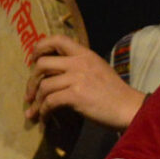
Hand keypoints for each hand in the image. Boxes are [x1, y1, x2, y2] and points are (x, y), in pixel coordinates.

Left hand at [26, 35, 145, 131]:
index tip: (33, 60)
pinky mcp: (76, 95)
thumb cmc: (115, 93)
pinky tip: (45, 119)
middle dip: (31, 81)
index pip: (57, 39)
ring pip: (44, 86)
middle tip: (30, 94)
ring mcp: (77, 78)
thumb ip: (81, 66)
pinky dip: (43, 111)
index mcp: (85, 54)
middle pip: (42, 64)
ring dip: (36, 101)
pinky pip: (50, 102)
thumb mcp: (99, 69)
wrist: (129, 108)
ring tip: (35, 112)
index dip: (40, 47)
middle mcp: (80, 62)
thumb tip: (57, 73)